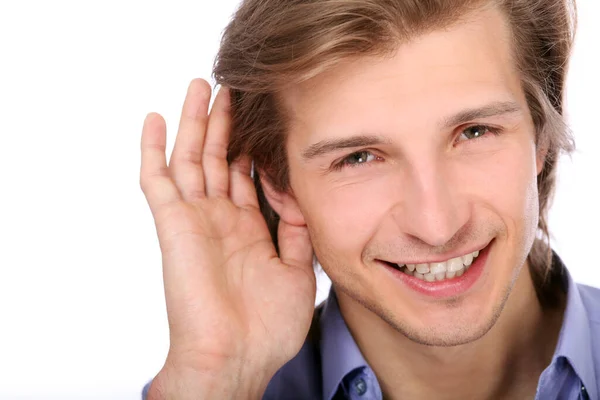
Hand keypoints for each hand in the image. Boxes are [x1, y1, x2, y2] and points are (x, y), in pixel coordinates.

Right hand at [140, 79, 316, 397]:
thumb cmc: (266, 327)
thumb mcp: (297, 270)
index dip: (252, 145)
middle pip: (219, 159)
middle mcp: (220, 219)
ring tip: (201, 87)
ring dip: (194, 123)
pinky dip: (153, 150)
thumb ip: (295, 229)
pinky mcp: (173, 223)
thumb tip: (296, 192)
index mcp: (248, 229)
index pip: (247, 175)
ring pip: (191, 159)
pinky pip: (157, 180)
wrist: (236, 357)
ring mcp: (195, 219)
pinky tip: (157, 119)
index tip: (262, 115)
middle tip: (229, 88)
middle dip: (224, 123)